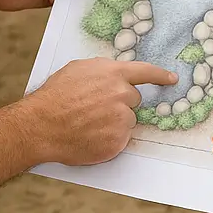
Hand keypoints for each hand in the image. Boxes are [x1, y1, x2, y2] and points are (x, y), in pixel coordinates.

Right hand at [21, 58, 176, 166]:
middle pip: (134, 101)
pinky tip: (90, 136)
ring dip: (114, 123)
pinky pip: (121, 140)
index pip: (145, 72)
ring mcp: (121, 120)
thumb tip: (115, 74)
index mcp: (113, 74)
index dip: (160, 76)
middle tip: (95, 109)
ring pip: (128, 122)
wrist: (40, 125)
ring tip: (88, 124)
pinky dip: (109, 140)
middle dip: (120, 104)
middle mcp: (121, 95)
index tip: (172, 80)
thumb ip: (103, 70)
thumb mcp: (78, 70)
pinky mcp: (117, 142)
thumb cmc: (55, 97)